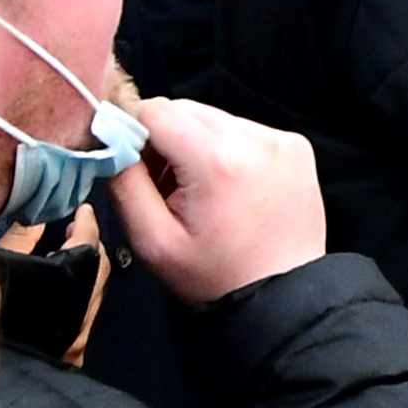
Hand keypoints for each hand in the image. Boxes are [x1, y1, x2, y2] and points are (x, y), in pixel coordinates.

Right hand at [102, 94, 327, 305]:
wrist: (283, 297)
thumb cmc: (214, 276)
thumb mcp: (153, 241)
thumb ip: (125, 184)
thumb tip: (111, 140)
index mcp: (217, 161)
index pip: (156, 110)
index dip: (135, 133)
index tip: (136, 167)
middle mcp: (255, 139)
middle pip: (186, 109)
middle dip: (165, 140)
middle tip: (167, 187)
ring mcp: (281, 140)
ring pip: (215, 118)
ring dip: (197, 145)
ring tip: (201, 192)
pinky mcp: (297, 147)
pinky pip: (245, 130)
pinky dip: (228, 150)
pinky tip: (230, 189)